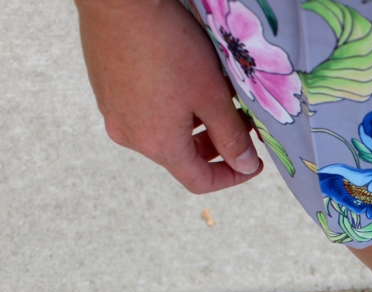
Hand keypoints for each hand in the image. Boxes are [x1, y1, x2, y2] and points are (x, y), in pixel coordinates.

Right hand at [76, 0, 262, 192]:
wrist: (119, 0)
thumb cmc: (170, 48)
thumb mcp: (212, 96)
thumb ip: (232, 137)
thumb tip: (245, 166)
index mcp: (157, 145)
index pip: (199, 181)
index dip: (232, 177)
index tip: (253, 162)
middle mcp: (130, 136)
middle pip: (181, 157)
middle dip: (217, 145)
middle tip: (242, 124)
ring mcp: (113, 111)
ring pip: (164, 132)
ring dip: (196, 124)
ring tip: (220, 99)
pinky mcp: (106, 88)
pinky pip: (145, 111)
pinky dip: (173, 108)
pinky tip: (190, 81)